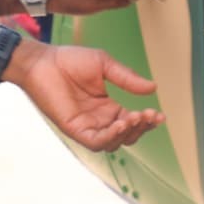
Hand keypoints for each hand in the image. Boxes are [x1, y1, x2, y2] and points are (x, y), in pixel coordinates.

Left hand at [7, 41, 161, 151]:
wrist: (43, 60)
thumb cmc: (69, 60)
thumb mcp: (105, 65)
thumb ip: (127, 78)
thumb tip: (153, 88)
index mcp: (108, 108)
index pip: (133, 121)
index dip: (147, 121)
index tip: (160, 115)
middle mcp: (99, 120)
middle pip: (127, 136)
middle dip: (142, 128)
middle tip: (152, 115)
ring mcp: (87, 126)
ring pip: (114, 143)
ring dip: (129, 134)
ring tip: (137, 117)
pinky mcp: (74, 129)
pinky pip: (96, 141)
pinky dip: (111, 136)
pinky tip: (121, 124)